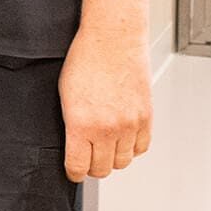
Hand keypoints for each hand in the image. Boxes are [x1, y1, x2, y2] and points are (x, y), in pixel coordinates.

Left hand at [59, 27, 152, 180]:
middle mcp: (107, 129)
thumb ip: (70, 122)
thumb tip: (73, 143)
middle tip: (87, 155)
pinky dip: (132, 147)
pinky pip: (141, 148)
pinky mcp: (146, 119)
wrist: (113, 38)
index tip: (73, 169)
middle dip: (92, 165)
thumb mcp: (64, 92)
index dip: (73, 171)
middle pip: (101, 169)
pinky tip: (123, 135)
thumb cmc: (85, 58)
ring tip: (105, 144)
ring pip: (123, 162)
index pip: (78, 166)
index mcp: (81, 123)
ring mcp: (129, 126)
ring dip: (113, 157)